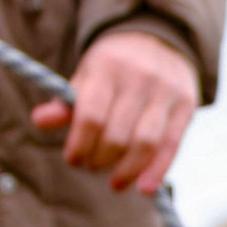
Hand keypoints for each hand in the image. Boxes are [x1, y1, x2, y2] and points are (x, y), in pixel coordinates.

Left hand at [30, 30, 198, 194]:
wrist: (159, 37)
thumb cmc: (114, 66)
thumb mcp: (87, 75)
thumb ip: (66, 102)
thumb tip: (40, 121)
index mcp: (107, 66)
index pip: (92, 115)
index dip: (80, 144)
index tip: (73, 159)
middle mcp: (139, 77)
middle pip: (117, 134)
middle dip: (100, 159)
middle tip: (92, 166)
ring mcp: (165, 91)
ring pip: (145, 143)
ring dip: (126, 169)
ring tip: (115, 182)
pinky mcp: (186, 105)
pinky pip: (171, 145)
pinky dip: (157, 170)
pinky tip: (144, 189)